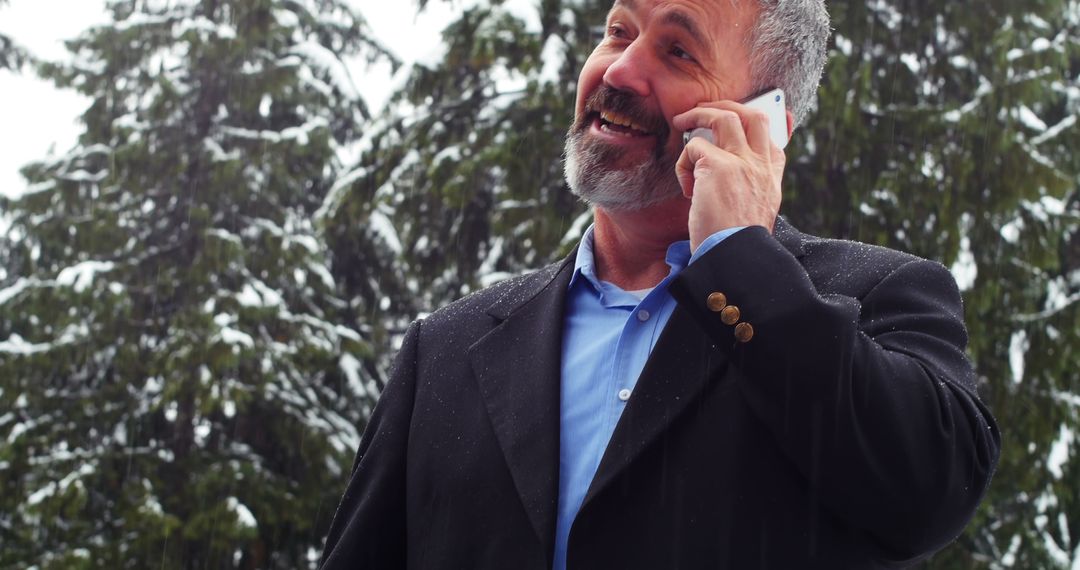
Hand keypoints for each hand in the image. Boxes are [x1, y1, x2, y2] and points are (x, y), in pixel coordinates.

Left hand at [673, 101, 786, 250]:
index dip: (759, 126)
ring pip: (724, 117)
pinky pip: (694, 148)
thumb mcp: (753, 215)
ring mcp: (742, 163)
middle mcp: (761, 166)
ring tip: (681, 121)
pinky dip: (683, 164)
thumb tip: (730, 181)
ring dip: (698, 114)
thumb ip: (747, 192)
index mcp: (771, 179)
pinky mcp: (719, 167)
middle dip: (725, 106)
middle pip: (752, 115)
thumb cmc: (736, 244)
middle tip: (703, 110)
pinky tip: (687, 189)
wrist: (734, 259)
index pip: (773, 140)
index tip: (743, 123)